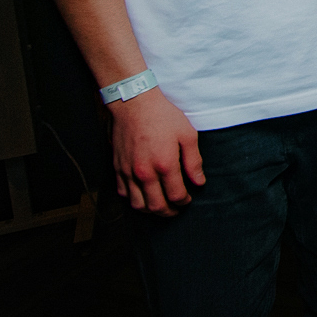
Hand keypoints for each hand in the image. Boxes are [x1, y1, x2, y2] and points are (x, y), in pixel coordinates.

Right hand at [109, 88, 203, 216]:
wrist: (134, 104)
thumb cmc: (163, 117)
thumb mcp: (187, 134)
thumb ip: (194, 161)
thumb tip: (199, 182)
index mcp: (165, 165)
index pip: (176, 196)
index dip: (184, 201)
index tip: (189, 198)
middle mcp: (144, 173)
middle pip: (156, 206)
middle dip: (169, 212)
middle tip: (176, 209)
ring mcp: (128, 172)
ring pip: (137, 204)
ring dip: (150, 210)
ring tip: (160, 206)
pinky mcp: (117, 167)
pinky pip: (122, 193)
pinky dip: (133, 199)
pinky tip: (142, 195)